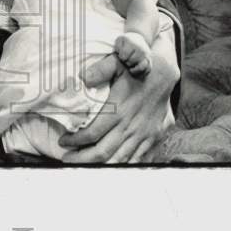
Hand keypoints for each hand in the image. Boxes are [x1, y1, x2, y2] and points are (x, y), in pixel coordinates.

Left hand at [59, 27, 178, 163]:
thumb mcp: (118, 63)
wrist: (166, 74)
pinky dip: (122, 167)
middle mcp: (131, 126)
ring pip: (118, 160)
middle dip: (82, 159)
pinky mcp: (153, 139)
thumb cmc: (137, 69)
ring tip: (82, 166)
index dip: (75, 141)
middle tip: (67, 160)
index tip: (64, 142)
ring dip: (99, 167)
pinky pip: (137, 160)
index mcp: (119, 110)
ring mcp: (144, 136)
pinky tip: (108, 168)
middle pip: (102, 152)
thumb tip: (82, 77)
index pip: (92, 133)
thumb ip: (101, 69)